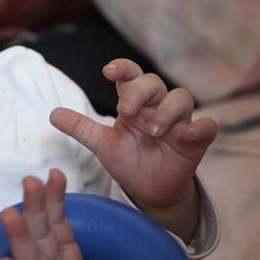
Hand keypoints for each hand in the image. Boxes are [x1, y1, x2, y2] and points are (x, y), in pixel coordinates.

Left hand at [50, 59, 215, 238]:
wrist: (150, 191)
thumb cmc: (129, 160)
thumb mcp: (103, 145)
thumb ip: (81, 128)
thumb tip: (52, 114)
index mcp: (134, 103)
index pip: (130, 75)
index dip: (123, 68)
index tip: (108, 71)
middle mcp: (156, 107)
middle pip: (155, 83)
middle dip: (141, 91)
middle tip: (126, 111)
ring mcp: (178, 123)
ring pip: (182, 98)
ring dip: (167, 110)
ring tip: (153, 130)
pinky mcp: (196, 141)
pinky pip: (207, 126)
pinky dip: (201, 127)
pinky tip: (189, 133)